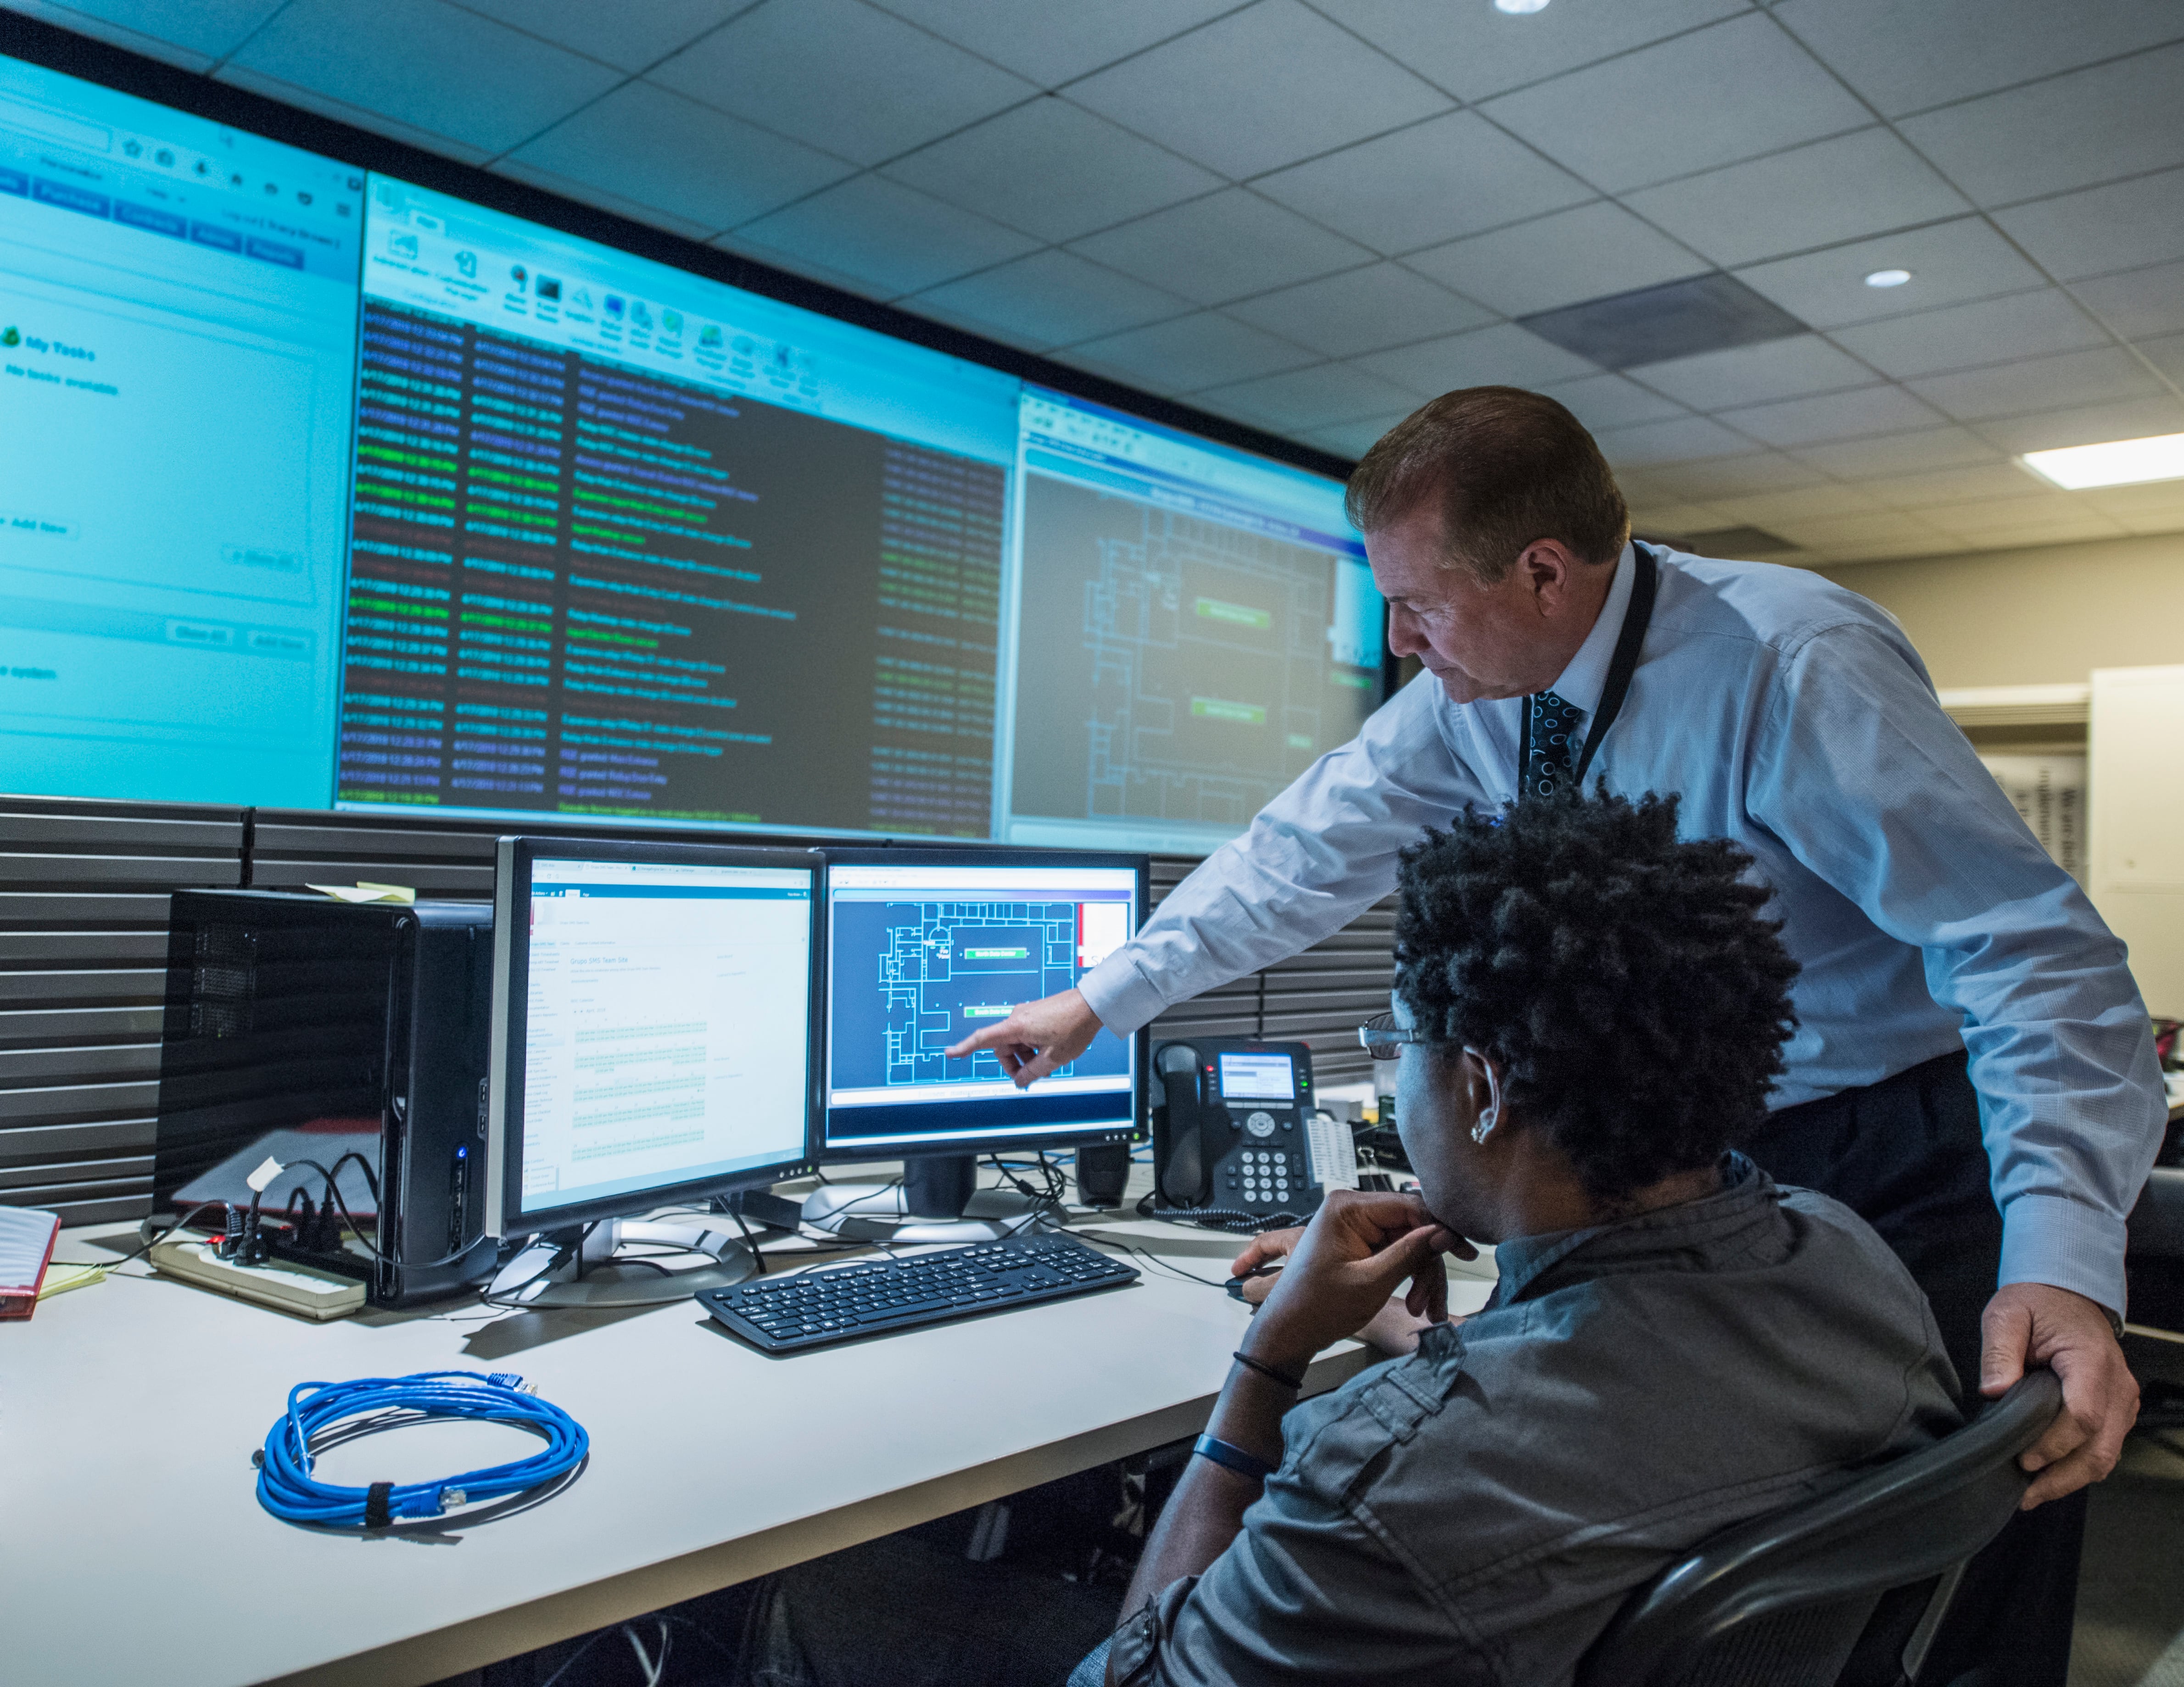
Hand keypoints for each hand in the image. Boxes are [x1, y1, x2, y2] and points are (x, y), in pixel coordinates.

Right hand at [942, 988, 1101, 1086]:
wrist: (1092, 1004)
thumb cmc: (1074, 1026)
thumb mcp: (1053, 1058)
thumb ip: (1033, 1072)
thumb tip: (1020, 1081)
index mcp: (1017, 1026)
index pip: (983, 1039)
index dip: (965, 1048)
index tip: (949, 1053)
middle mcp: (1018, 1017)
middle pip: (1003, 1047)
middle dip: (1014, 1064)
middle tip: (1031, 1077)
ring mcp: (1027, 1015)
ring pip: (1017, 1043)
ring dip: (1026, 1057)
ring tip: (1047, 1066)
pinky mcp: (1036, 1014)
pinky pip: (1026, 1035)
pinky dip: (1033, 1047)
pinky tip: (1049, 1055)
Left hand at [1240, 1190, 1469, 1374]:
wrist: (1288, 1331)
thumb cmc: (1316, 1307)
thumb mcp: (1370, 1282)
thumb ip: (1409, 1253)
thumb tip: (1443, 1231)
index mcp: (1347, 1207)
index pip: (1409, 1205)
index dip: (1441, 1228)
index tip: (1465, 1252)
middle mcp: (1352, 1210)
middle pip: (1412, 1227)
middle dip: (1427, 1266)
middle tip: (1433, 1301)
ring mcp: (1357, 1227)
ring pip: (1409, 1243)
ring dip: (1421, 1277)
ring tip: (1422, 1310)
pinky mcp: (1361, 1243)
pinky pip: (1397, 1254)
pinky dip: (1409, 1278)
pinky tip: (1416, 1304)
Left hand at [1980, 1281, 2139, 1508]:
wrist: (2067, 1293)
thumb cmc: (2037, 1302)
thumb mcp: (2007, 1314)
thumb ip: (2000, 1351)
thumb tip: (1994, 1391)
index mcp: (2090, 1360)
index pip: (2083, 1415)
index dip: (2054, 1444)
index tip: (2023, 1457)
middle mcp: (2116, 1385)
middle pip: (2100, 1447)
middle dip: (2063, 1476)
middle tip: (2025, 1492)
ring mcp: (2122, 1400)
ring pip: (2106, 1455)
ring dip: (2072, 1479)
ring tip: (2032, 1493)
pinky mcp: (2117, 1408)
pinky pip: (2105, 1447)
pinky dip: (2080, 1466)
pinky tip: (2049, 1475)